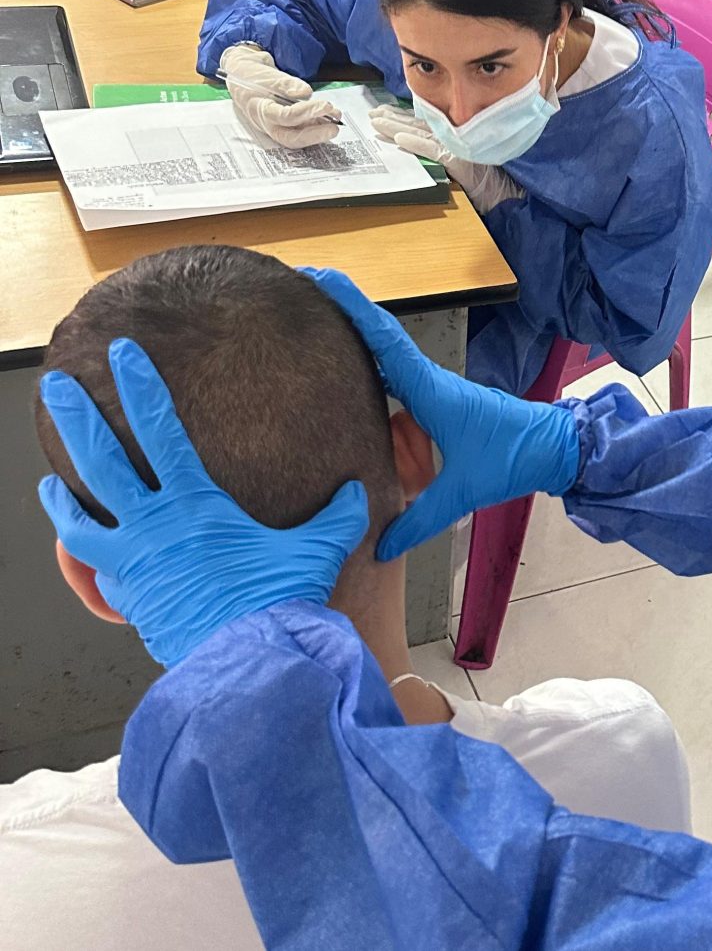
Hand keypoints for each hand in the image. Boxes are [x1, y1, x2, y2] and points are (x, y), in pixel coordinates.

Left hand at [36, 339, 368, 665]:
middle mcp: (154, 526)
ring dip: (62, 492)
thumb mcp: (316, 551)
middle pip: (101, 459)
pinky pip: (95, 567)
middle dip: (77, 416)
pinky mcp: (128, 596)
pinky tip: (83, 545)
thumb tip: (358, 491)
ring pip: (79, 516)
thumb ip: (336, 516)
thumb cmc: (277, 602)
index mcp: (196, 504)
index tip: (123, 354)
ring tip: (50, 476)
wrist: (248, 659)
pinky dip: (85, 552)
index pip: (160, 429)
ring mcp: (133, 562)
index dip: (140, 386)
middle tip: (56, 386)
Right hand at [220, 44, 341, 148]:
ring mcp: (275, 127)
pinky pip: (300, 132)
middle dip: (315, 135)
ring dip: (319, 131)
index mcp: (260, 110)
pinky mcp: (284, 126)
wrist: (243, 76)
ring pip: (297, 137)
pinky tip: (329, 119)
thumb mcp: (268, 75)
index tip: (325, 105)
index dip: (307, 113)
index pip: (284, 117)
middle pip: (291, 138)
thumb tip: (305, 93)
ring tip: (336, 118)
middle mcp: (267, 124)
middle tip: (335, 126)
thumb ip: (287, 84)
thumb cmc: (254, 76)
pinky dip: (316, 127)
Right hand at [302, 267, 578, 558]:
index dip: (349, 306)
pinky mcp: (440, 401)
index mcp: (430, 390)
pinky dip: (373, 374)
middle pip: (377, 338)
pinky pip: (398, 381)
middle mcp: (429, 381)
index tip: (319, 278)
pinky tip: (350, 382)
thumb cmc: (515, 457)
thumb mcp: (464, 491)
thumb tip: (380, 547)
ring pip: (386, 359)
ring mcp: (434, 389)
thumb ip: (419, 520)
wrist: (555, 447)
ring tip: (311, 334)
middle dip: (340, 314)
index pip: (382, 339)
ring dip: (354, 343)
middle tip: (298, 294)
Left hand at [368, 104, 523, 214]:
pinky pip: (434, 150)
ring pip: (421, 132)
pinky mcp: (461, 160)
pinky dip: (416, 143)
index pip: (425, 122)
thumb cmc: (493, 183)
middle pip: (419, 124)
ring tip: (376, 122)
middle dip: (393, 117)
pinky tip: (399, 139)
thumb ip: (449, 151)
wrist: (511, 197)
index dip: (402, 116)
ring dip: (397, 126)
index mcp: (458, 135)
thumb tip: (420, 141)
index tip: (382, 111)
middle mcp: (458, 136)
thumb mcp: (467, 163)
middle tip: (371, 113)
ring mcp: (459, 146)